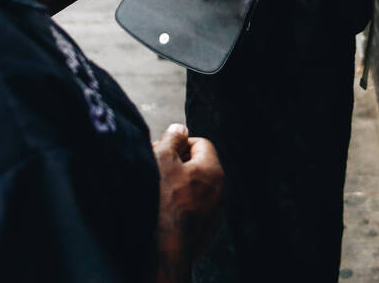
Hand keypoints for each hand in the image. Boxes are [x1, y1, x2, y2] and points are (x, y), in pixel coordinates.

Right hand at [153, 124, 224, 282]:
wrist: (164, 248)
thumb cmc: (162, 200)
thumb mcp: (162, 159)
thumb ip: (172, 138)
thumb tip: (180, 129)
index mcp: (214, 170)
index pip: (201, 143)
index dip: (180, 143)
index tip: (162, 152)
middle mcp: (221, 191)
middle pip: (200, 166)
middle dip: (178, 164)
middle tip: (156, 168)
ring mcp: (216, 213)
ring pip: (198, 188)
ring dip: (180, 185)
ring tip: (158, 190)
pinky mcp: (208, 231)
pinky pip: (196, 208)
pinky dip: (183, 205)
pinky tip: (165, 210)